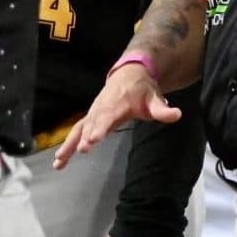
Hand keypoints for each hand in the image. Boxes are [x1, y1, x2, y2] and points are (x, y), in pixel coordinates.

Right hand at [55, 62, 179, 169]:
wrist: (128, 74)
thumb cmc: (143, 90)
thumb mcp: (155, 98)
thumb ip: (162, 110)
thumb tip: (176, 114)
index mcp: (117, 104)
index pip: (107, 117)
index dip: (99, 128)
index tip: (92, 139)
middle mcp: (102, 109)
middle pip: (90, 124)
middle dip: (84, 138)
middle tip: (80, 150)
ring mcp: (93, 113)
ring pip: (78, 129)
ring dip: (69, 145)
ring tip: (59, 162)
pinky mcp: (89, 117)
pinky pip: (76, 131)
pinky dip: (67, 145)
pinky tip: (59, 161)